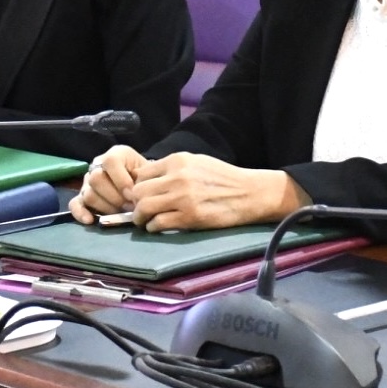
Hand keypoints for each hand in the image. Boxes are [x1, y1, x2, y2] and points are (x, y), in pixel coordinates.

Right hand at [70, 145, 147, 222]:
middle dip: (114, 197)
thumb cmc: (145, 177)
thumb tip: (133, 195)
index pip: (110, 162)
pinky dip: (80, 213)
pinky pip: (75, 203)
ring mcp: (87, 181)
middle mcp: (97, 165)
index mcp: (115, 154)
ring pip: (88, 194)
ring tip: (120, 213)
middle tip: (128, 207)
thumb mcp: (147, 173)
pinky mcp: (82, 196)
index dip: (121, 180)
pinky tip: (90, 220)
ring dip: (105, 207)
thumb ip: (141, 179)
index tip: (133, 195)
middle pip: (96, 179)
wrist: (141, 183)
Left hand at [126, 152, 307, 233]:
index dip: (139, 187)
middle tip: (142, 210)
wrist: (250, 193)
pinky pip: (158, 223)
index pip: (142, 174)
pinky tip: (160, 226)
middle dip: (136, 203)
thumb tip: (146, 177)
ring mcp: (183, 197)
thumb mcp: (197, 162)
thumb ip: (173, 168)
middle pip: (138, 191)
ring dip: (141, 217)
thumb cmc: (224, 178)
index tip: (143, 195)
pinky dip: (154, 227)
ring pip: (144, 207)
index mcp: (178, 160)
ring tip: (146, 220)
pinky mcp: (190, 217)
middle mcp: (178, 177)